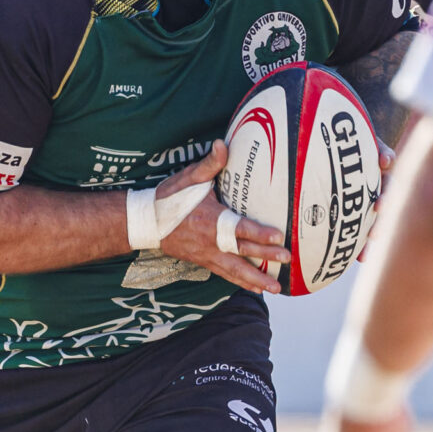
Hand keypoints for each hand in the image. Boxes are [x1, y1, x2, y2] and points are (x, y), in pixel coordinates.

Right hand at [157, 141, 286, 292]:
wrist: (146, 221)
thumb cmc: (169, 198)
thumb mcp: (189, 177)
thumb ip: (210, 163)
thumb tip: (222, 143)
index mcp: (211, 219)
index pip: (239, 228)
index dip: (259, 233)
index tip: (279, 236)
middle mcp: (211, 241)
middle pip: (242, 251)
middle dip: (265, 257)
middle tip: (286, 260)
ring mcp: (207, 254)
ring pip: (234, 270)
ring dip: (255, 279)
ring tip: (275, 288)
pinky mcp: (203, 261)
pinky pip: (225, 274)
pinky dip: (240, 282)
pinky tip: (255, 288)